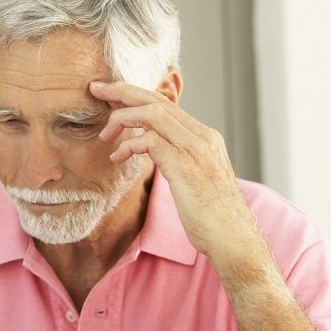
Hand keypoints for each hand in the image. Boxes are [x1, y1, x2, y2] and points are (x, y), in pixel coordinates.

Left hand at [90, 81, 263, 264]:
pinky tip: (118, 156)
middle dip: (123, 91)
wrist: (234, 240)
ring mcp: (196, 150)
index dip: (136, 95)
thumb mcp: (193, 179)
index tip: (111, 95)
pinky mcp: (185, 167)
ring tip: (105, 134)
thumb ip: (176, 158)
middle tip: (96, 90)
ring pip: (153, 113)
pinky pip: (150, 141)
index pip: (166, 104)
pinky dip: (129, 144)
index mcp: (204, 137)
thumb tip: (152, 149)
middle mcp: (202, 137)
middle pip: (157, 100)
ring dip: (122, 117)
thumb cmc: (212, 216)